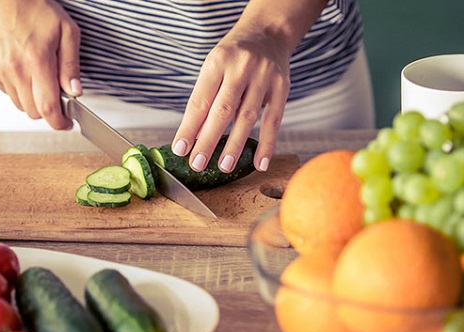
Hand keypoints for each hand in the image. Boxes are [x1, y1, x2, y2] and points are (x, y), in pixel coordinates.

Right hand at [0, 0, 80, 129]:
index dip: (59, 122)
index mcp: (37, 60)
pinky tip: (25, 72)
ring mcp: (0, 70)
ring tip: (40, 79)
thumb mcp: (67, 31)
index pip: (47, 107)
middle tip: (57, 97)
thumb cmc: (36, 8)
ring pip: (20, 105)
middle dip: (48, 110)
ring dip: (33, 100)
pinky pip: (8, 93)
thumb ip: (70, 65)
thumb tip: (75, 91)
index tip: (66, 123)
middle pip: (33, 112)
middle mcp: (15, 69)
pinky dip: (19, 90)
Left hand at [171, 26, 291, 172]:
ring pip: (247, 117)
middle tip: (198, 163)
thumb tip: (194, 137)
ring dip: (235, 146)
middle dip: (208, 140)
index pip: (200, 100)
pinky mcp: (282, 87)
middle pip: (223, 111)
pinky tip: (259, 163)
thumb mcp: (213, 67)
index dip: (189, 127)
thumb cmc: (233, 56)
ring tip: (224, 166)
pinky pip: (273, 120)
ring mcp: (264, 76)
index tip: (180, 149)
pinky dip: (266, 144)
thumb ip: (206, 98)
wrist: (267, 32)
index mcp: (217, 61)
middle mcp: (241, 67)